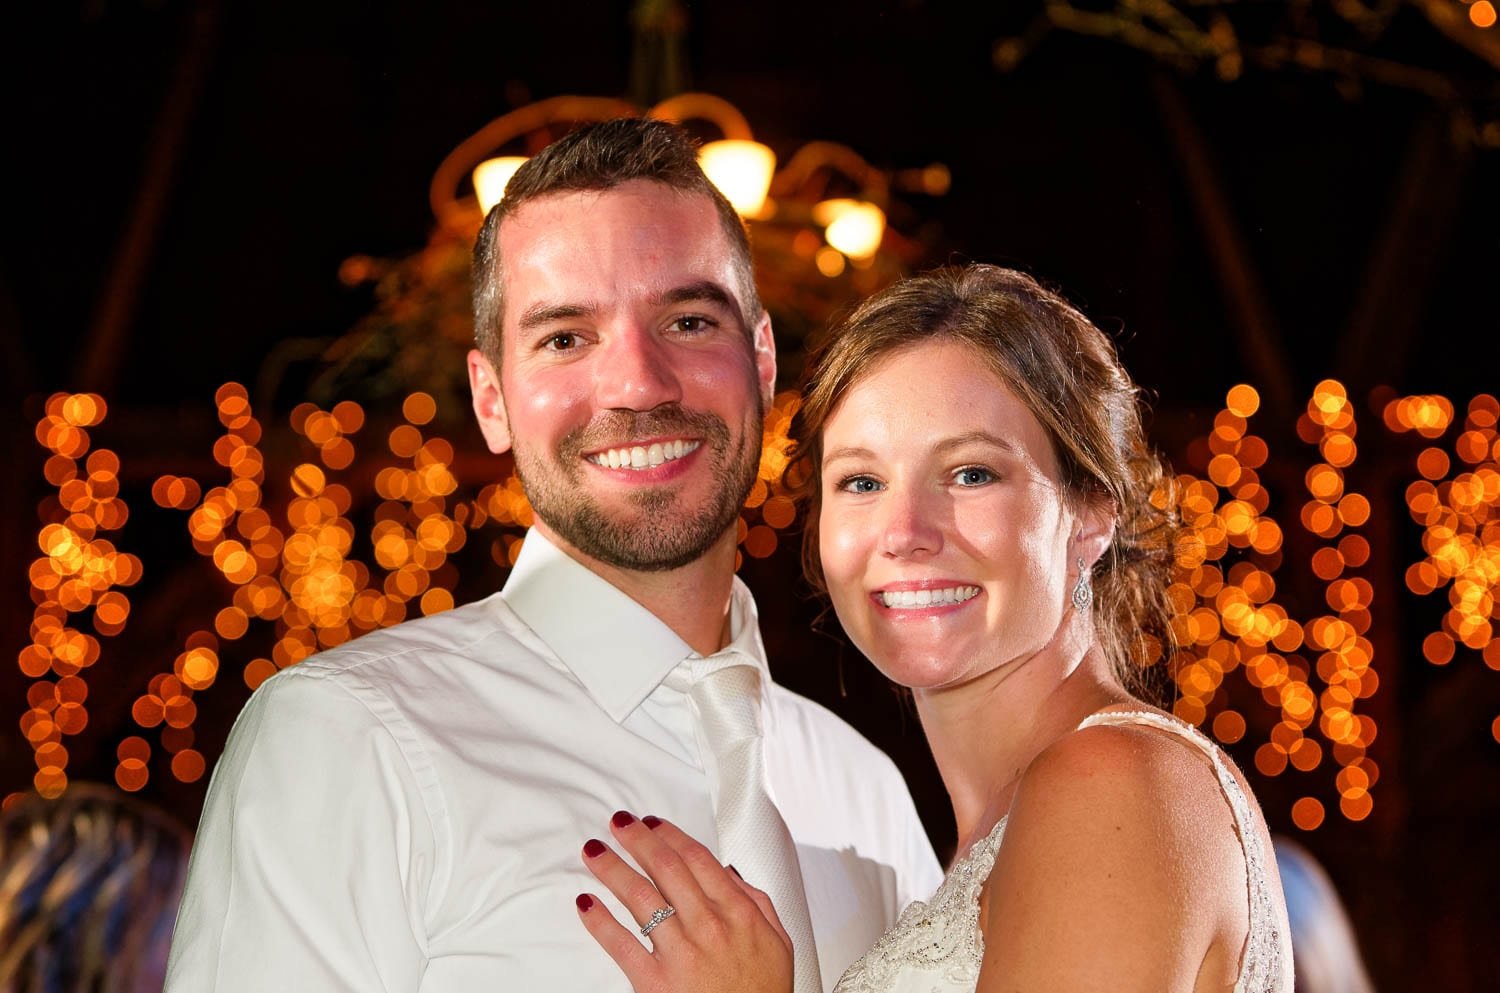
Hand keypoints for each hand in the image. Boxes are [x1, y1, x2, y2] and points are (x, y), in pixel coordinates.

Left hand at [576, 811, 793, 992]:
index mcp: (738, 913)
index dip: (670, 834)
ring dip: (612, 868)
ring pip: (640, 897)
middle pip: (665, 867)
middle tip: (619, 824)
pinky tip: (587, 904)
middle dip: (637, 839)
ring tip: (595, 852)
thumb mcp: (777, 943)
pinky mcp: (656, 982)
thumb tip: (729, 874)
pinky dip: (600, 922)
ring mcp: (681, 953)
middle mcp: (708, 926)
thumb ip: (756, 902)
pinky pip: (622, 945)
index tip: (653, 823)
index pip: (697, 858)